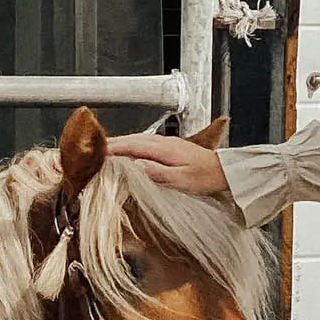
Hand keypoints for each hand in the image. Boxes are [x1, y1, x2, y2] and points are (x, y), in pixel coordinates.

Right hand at [105, 133, 229, 194]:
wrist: (224, 171)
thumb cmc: (205, 178)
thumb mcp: (181, 180)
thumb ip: (157, 172)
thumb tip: (134, 166)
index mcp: (163, 148)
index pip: (132, 146)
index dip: (113, 149)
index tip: (96, 153)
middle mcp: (164, 142)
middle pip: (132, 139)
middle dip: (113, 144)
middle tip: (94, 150)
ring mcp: (167, 143)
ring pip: (138, 140)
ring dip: (122, 144)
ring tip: (106, 150)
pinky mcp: (171, 147)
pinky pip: (146, 143)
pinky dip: (133, 146)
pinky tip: (129, 152)